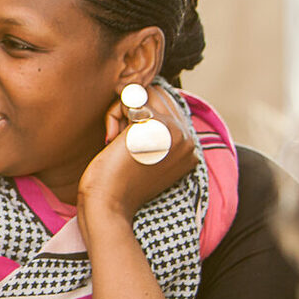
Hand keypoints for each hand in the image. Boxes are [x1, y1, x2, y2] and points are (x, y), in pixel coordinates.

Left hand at [76, 86, 198, 227]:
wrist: (108, 205)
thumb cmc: (116, 182)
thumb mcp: (141, 153)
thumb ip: (149, 129)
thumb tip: (135, 92)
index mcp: (190, 148)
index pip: (167, 107)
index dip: (138, 115)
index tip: (123, 140)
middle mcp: (190, 140)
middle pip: (157, 96)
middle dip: (129, 110)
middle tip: (116, 136)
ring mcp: (176, 132)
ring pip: (144, 94)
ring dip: (120, 112)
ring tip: (114, 139)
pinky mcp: (157, 126)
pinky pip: (129, 99)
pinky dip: (113, 115)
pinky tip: (111, 140)